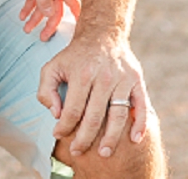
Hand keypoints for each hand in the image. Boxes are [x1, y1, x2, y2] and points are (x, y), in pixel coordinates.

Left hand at [11, 0, 80, 41]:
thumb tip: (50, 16)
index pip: (73, 4)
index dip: (77, 16)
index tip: (78, 31)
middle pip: (55, 10)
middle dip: (49, 24)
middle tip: (43, 38)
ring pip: (42, 6)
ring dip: (35, 18)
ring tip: (26, 30)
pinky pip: (32, 0)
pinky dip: (28, 8)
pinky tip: (21, 16)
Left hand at [36, 33, 154, 160]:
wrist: (102, 34)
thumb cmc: (75, 56)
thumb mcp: (52, 66)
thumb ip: (46, 90)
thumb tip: (55, 114)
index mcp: (82, 74)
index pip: (73, 109)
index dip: (64, 126)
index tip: (58, 135)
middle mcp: (104, 77)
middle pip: (94, 117)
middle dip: (85, 139)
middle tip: (78, 151)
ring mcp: (122, 79)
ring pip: (118, 115)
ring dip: (111, 138)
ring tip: (104, 153)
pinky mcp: (137, 81)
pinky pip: (141, 106)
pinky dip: (140, 124)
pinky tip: (134, 140)